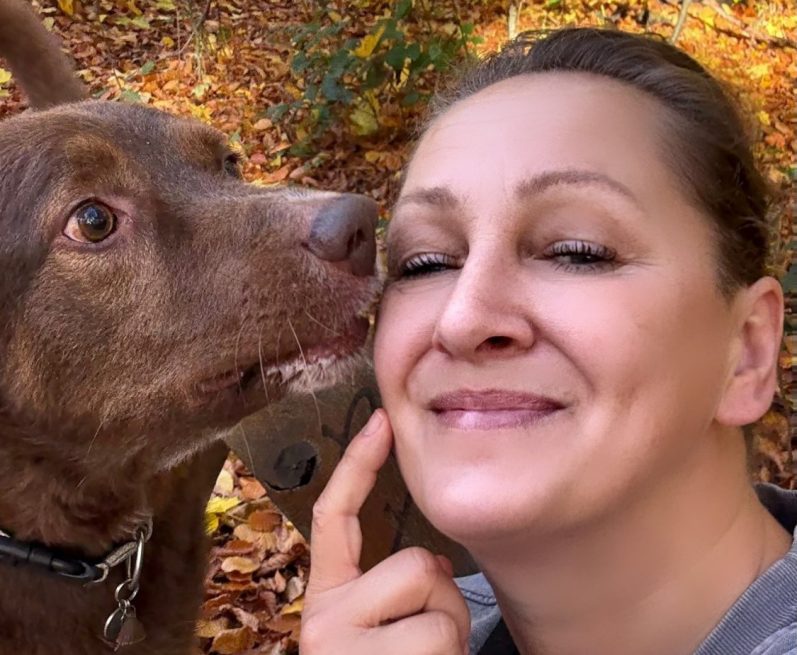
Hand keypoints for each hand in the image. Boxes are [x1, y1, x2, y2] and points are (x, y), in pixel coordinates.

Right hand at [300, 409, 470, 654]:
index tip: (380, 420)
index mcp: (327, 600)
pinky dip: (453, 654)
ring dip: (451, 629)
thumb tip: (432, 566)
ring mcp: (339, 640)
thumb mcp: (388, 632)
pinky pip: (441, 630)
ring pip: (431, 588)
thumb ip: (399, 587)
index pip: (334, 518)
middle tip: (431, 645)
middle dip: (443, 599)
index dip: (358, 465)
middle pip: (414, 562)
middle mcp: (323, 617)